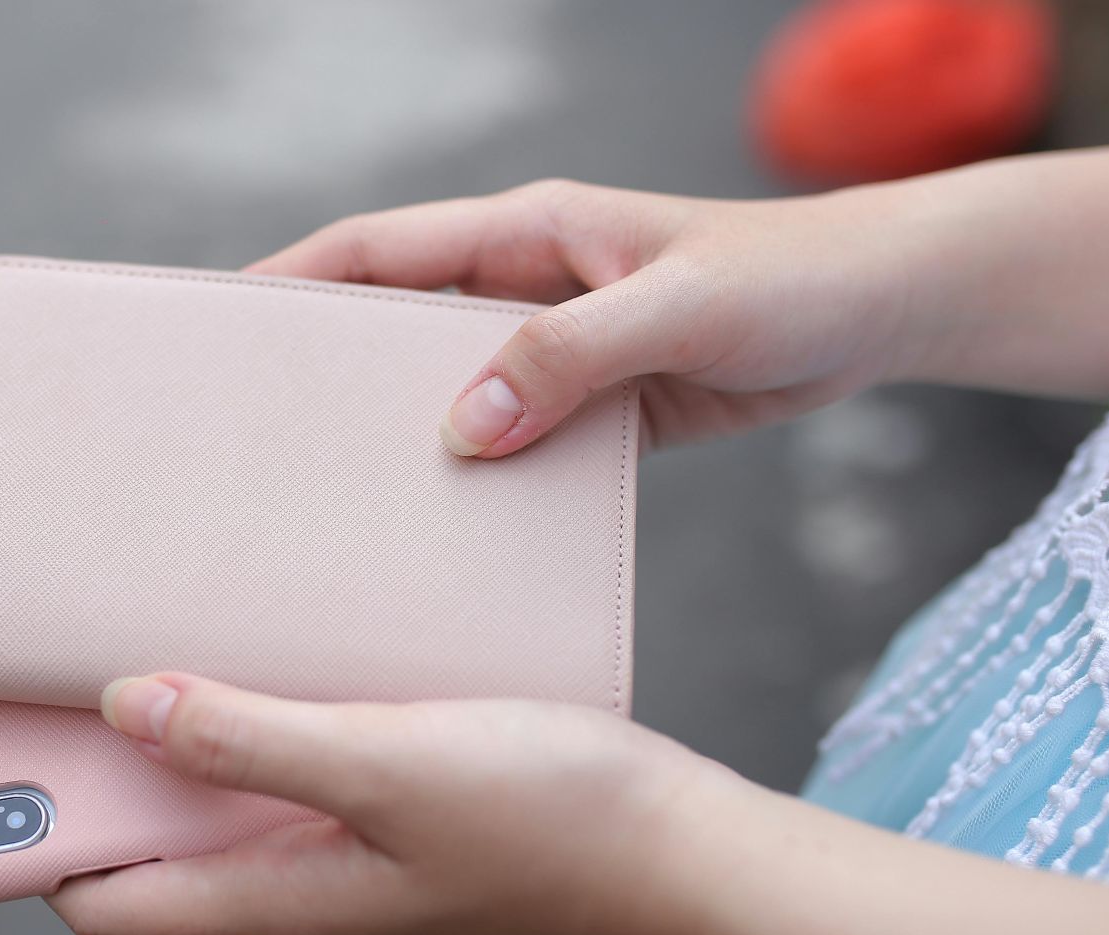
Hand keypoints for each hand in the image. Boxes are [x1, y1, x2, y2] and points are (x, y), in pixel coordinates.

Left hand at [45, 674, 744, 934]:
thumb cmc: (556, 819)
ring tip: (170, 655)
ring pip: (244, 820)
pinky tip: (301, 671)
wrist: (693, 854)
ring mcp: (370, 875)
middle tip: (58, 686)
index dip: (35, 855)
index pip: (115, 907)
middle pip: (168, 856)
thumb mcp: (388, 764)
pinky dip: (281, 744)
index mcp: (288, 903)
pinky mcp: (420, 837)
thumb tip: (125, 706)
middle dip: (106, 787)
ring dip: (196, 755)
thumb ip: (252, 739)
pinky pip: (318, 794)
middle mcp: (315, 902)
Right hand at [248, 178, 922, 455]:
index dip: (296, 282)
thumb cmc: (790, 278)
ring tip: (345, 500)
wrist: (880, 310)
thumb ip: (571, 357)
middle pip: (398, 326)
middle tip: (264, 439)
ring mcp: (560, 347)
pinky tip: (456, 529)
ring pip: (452, 391)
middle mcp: (528, 286)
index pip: (380, 249)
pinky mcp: (599, 405)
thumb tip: (466, 427)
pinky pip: (517, 440)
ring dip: (407, 436)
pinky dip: (483, 477)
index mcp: (529, 232)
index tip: (228, 329)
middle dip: (330, 372)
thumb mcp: (679, 308)